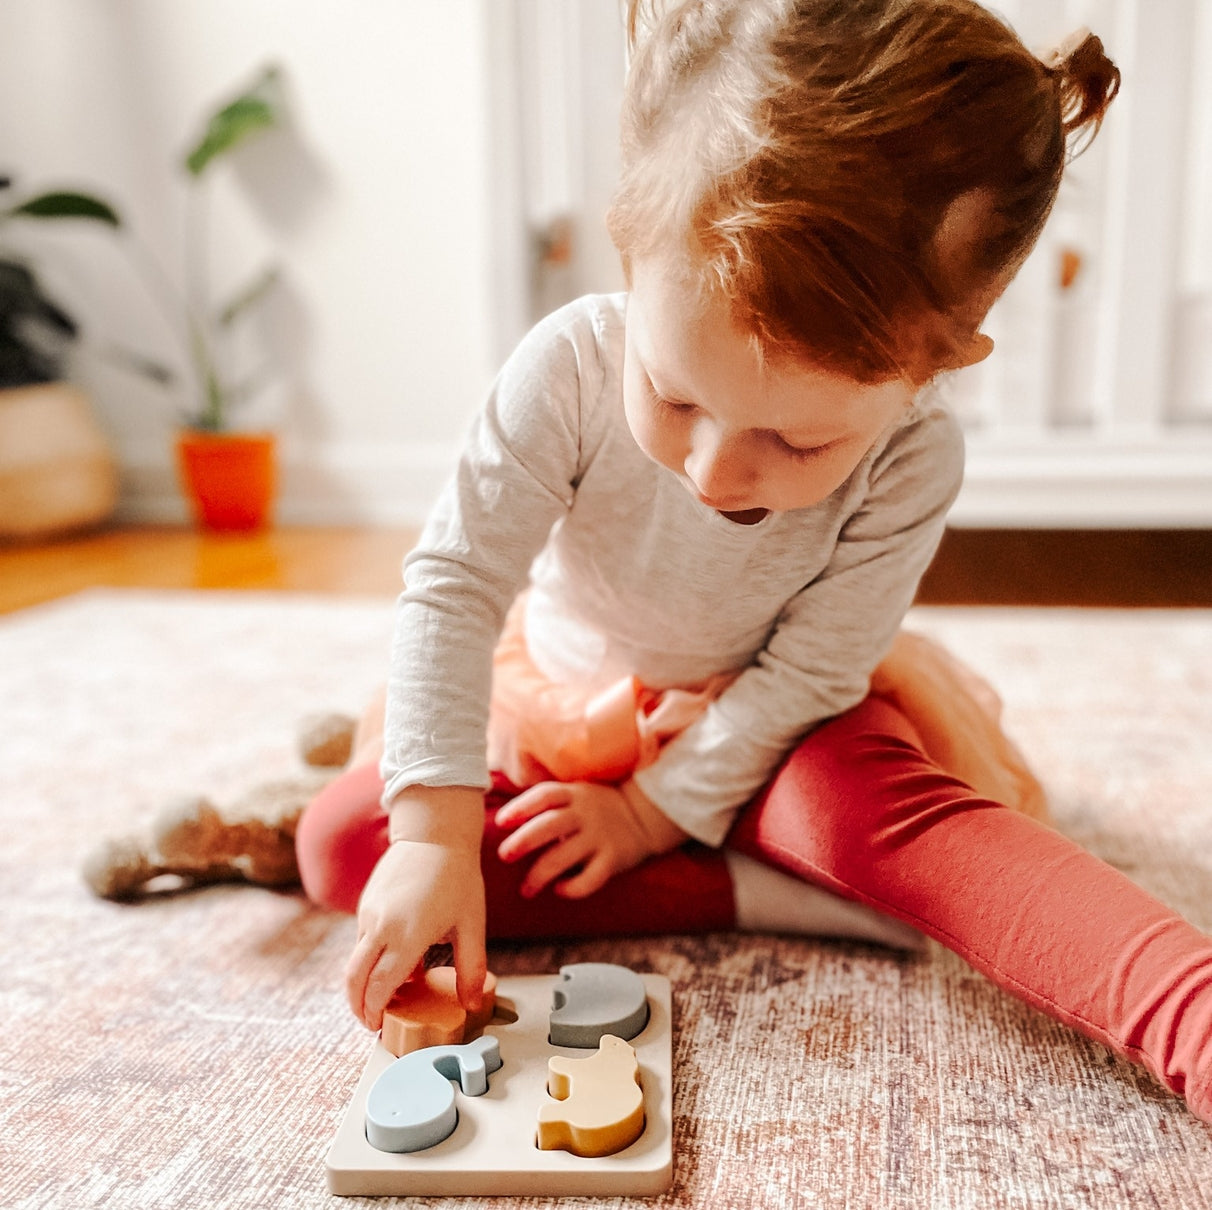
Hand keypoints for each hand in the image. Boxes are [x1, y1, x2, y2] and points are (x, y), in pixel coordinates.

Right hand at [345, 787, 486, 1030]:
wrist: (434, 833)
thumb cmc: (457, 877)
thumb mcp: (472, 924)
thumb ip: (471, 967)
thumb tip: (472, 1004)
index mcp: (407, 935)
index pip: (381, 987)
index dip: (376, 1011)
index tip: (379, 1026)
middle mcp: (381, 926)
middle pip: (354, 980)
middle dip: (358, 1007)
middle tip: (371, 1022)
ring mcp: (369, 914)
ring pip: (355, 961)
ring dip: (363, 983)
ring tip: (385, 995)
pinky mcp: (366, 904)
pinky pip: (361, 941)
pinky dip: (368, 960)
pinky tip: (392, 962)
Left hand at [495, 778, 686, 898]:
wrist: (643, 816)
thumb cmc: (595, 806)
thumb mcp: (574, 792)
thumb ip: (546, 800)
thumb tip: (498, 799)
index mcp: (573, 794)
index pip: (545, 795)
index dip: (521, 807)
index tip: (501, 821)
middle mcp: (585, 814)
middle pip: (551, 824)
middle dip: (525, 840)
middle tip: (504, 855)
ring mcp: (599, 837)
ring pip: (566, 855)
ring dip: (541, 874)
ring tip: (526, 889)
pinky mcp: (613, 859)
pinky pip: (592, 877)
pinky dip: (574, 887)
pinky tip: (560, 890)